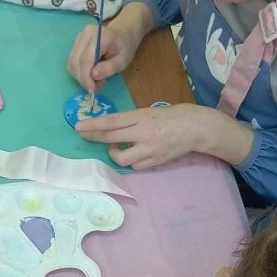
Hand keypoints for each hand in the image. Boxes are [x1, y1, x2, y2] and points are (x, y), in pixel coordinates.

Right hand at [67, 2, 152, 92]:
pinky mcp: (76, 43)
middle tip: (95, 88)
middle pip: (76, 61)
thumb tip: (94, 75)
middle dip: (83, 79)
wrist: (122, 34)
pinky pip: (72, 62)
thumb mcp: (123, 60)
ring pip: (72, 63)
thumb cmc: (124, 47)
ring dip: (81, 77)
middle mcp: (86, 34)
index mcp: (100, 36)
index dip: (86, 77)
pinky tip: (90, 75)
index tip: (92, 90)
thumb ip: (110, 67)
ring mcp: (79, 38)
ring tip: (95, 81)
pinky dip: (79, 72)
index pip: (86, 58)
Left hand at [76, 103, 218, 169]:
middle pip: (111, 138)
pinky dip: (131, 161)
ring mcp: (149, 150)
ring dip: (114, 154)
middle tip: (84, 135)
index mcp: (142, 117)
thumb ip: (134, 119)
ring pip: (121, 158)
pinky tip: (133, 154)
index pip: (112, 122)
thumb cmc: (175, 115)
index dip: (93, 125)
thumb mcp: (151, 111)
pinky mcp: (156, 161)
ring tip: (116, 148)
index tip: (79, 126)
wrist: (197, 128)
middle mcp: (143, 133)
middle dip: (94, 137)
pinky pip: (135, 166)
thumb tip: (114, 127)